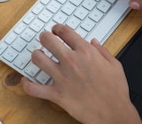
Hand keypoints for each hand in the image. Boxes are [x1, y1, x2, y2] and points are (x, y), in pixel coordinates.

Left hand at [21, 24, 141, 123]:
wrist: (113, 112)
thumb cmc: (115, 91)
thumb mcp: (114, 64)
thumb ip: (102, 51)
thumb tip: (94, 42)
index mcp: (86, 52)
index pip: (65, 31)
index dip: (58, 28)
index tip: (56, 30)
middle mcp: (71, 61)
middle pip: (48, 40)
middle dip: (44, 37)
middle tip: (44, 39)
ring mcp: (62, 77)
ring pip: (38, 59)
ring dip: (36, 56)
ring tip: (38, 57)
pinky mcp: (56, 94)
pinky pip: (33, 88)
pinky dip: (27, 84)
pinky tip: (26, 80)